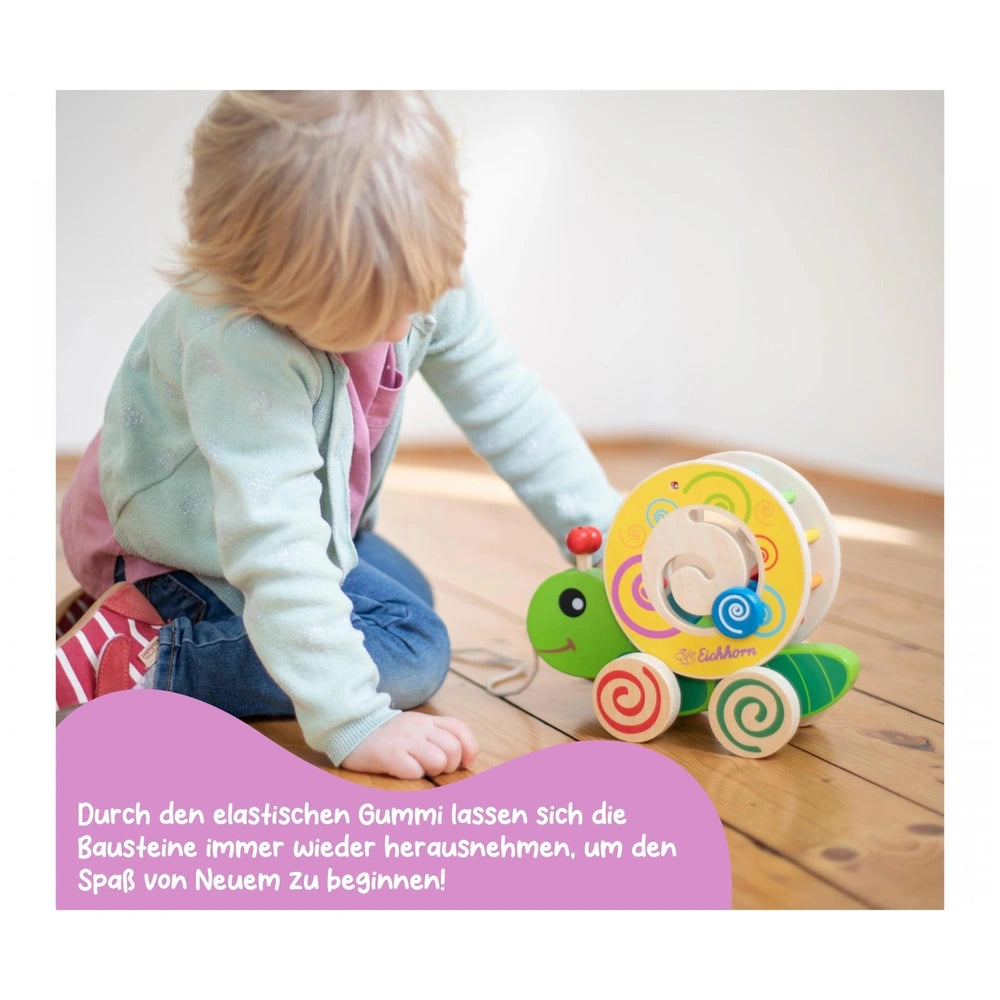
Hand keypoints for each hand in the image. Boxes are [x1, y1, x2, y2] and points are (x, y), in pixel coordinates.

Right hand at [341, 711, 478, 779]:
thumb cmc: (386, 735)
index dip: (469, 748)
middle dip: (449, 765)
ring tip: (417, 768)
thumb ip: (437, 735)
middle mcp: (419, 728)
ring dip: (431, 770)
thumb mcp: (414, 727)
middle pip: (453, 749)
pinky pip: (414, 771)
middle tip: (434, 768)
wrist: (350, 728)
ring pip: (439, 760)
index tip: (465, 762)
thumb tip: (463, 756)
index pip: (459, 729)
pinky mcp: (390, 754)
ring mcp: (405, 740)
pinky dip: (412, 775)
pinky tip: (401, 770)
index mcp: (427, 721)